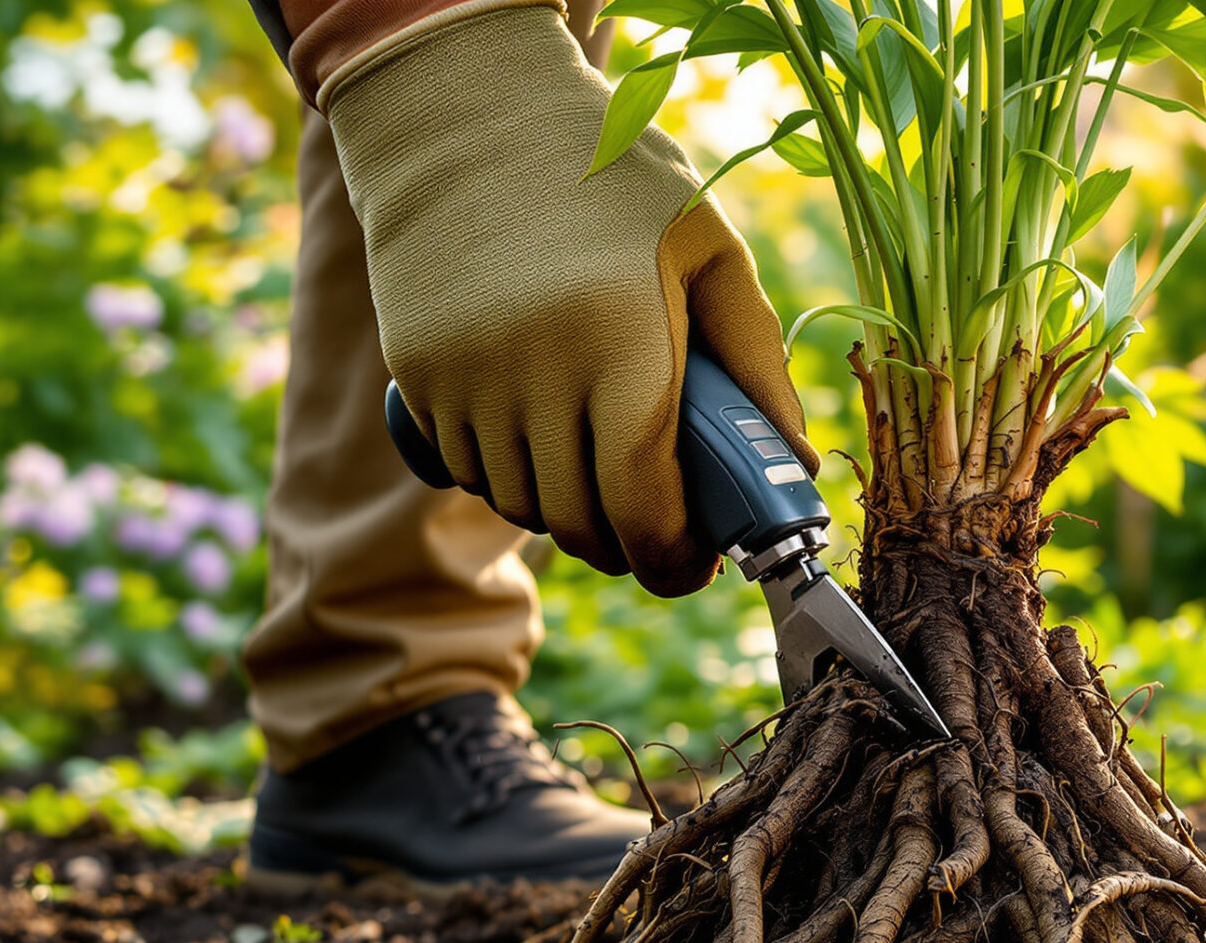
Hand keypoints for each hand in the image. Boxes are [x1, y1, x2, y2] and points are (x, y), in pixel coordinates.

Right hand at [321, 3, 813, 596]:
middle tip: (661, 525)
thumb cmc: (611, 180)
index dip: (673, 556)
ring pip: (523, 506)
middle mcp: (533, 369)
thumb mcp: (708, 251)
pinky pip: (468, 473)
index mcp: (620, 340)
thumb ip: (756, 363)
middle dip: (630, 546)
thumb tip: (790, 466)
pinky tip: (544, 441)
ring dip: (570, 514)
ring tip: (605, 472)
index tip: (694, 564)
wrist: (467, 114)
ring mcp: (463, 378)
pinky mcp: (414, 376)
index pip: (642, 503)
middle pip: (583, 522)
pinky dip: (512, 480)